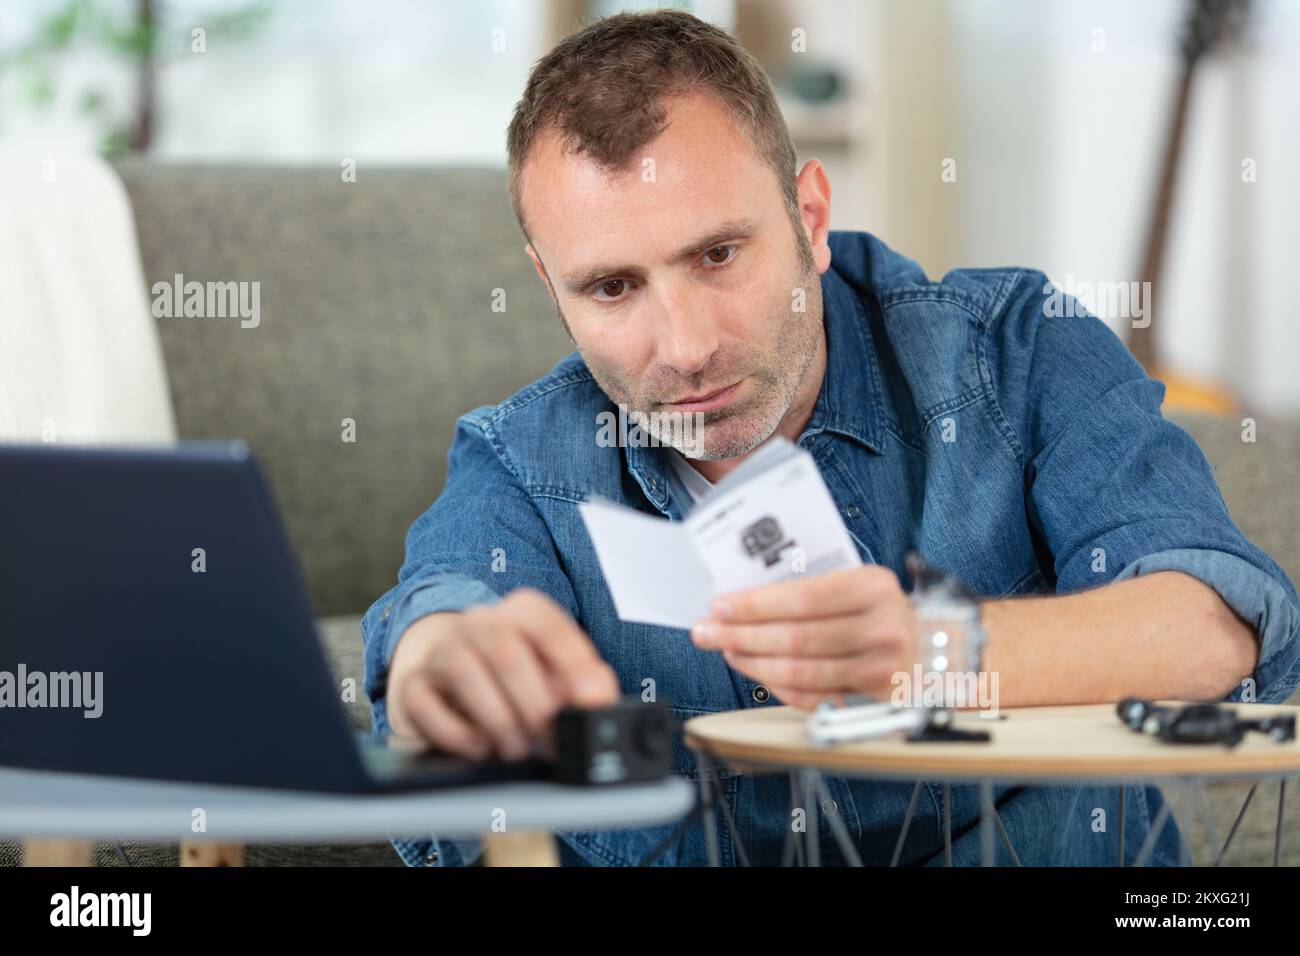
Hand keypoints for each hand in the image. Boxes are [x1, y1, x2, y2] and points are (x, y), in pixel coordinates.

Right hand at [387, 588, 619, 759]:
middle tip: (552, 739)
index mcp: (521, 613)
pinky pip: (426, 704)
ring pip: (465, 672)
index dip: (573, 662)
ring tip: (519, 748)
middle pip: (507, 651)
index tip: (591, 700)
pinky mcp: (412, 685)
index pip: (547, 623)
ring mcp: (441, 651)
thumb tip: (598, 701)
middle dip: (536, 703)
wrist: (448, 673)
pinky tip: (481, 747)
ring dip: (499, 718)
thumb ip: (583, 683)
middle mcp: (479, 624)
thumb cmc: (515, 677)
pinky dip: (457, 733)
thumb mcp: (555, 674)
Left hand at [690, 566, 916, 709]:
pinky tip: (758, 673)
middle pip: (796, 637)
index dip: (756, 605)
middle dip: (742, 635)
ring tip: (727, 651)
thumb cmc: (883, 610)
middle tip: (707, 632)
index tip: (722, 606)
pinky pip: (815, 696)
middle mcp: (882, 626)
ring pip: (801, 671)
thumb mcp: (859, 583)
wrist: (939, 646)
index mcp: (873, 587)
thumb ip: (813, 587)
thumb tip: (746, 598)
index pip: (802, 597)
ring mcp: (881, 667)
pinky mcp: (875, 698)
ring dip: (754, 662)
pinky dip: (779, 686)